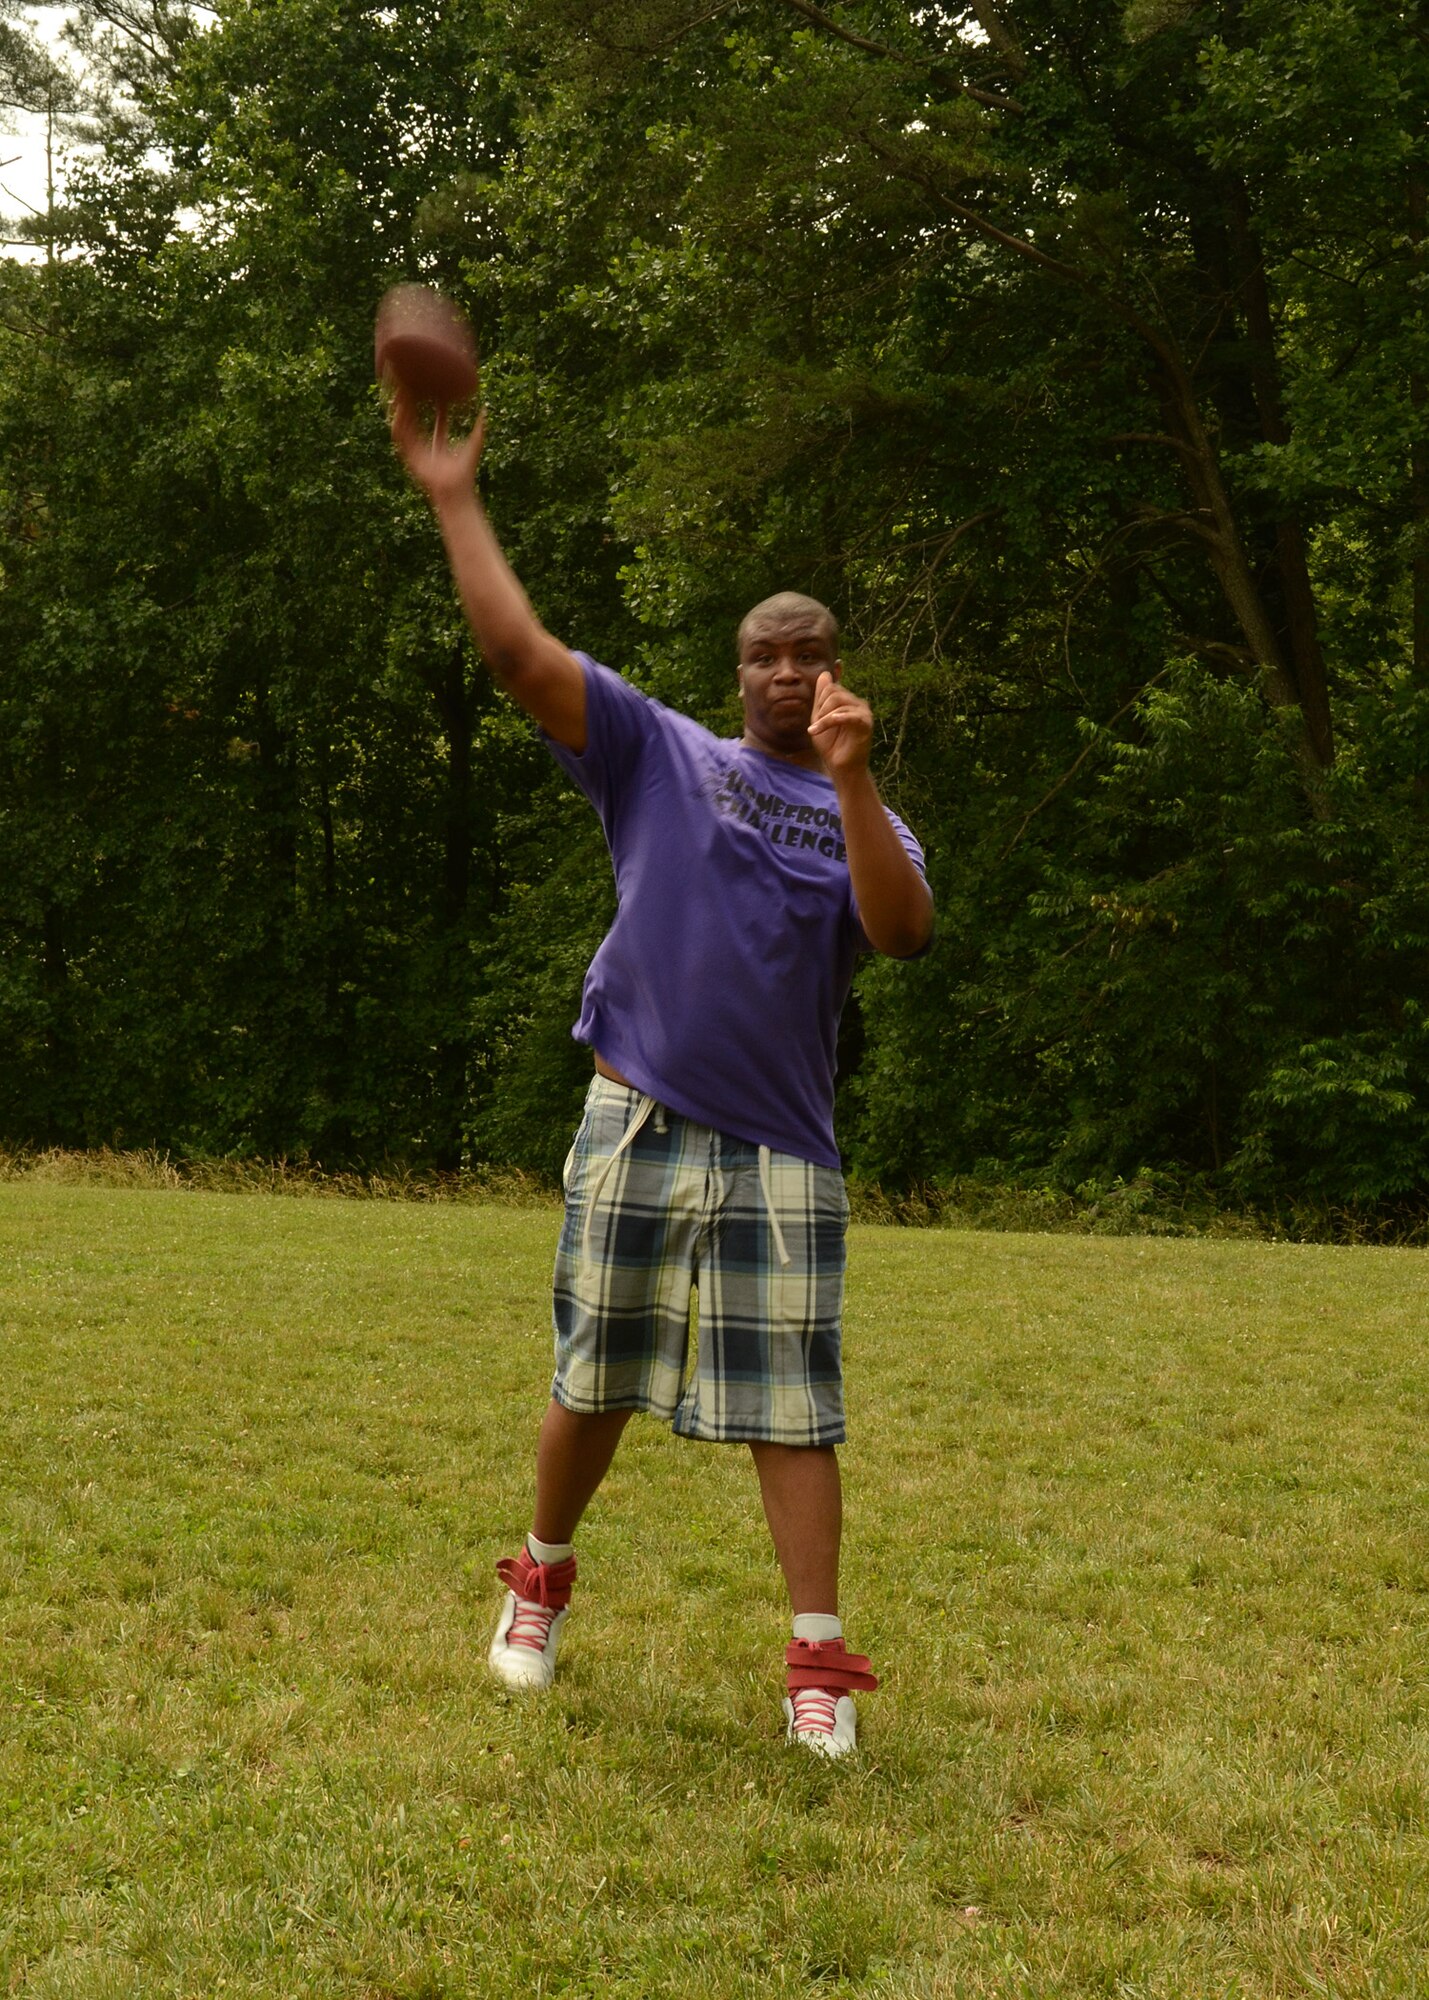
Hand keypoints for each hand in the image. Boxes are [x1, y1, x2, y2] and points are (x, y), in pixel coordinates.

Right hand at [389, 385, 487, 515]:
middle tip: (416, 391)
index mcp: (442, 446)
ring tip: (401, 396)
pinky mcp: (410, 456)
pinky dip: (399, 424)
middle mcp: (428, 448)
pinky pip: (402, 438)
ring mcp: (418, 452)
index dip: (439, 409)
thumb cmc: (465, 473)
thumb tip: (485, 410)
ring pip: (408, 427)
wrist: (455, 489)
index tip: (439, 395)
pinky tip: (398, 411)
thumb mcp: (474, 445)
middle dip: (418, 408)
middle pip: (421, 423)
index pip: (440, 423)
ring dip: (403, 412)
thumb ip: (479, 429)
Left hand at [807, 670, 872, 777]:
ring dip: (822, 718)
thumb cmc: (831, 744)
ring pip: (837, 701)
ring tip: (816, 731)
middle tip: (817, 726)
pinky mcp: (865, 723)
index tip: (818, 716)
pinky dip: (832, 720)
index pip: (831, 686)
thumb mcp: (819, 717)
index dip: (820, 698)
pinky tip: (823, 727)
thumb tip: (825, 673)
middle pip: (833, 691)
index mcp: (847, 701)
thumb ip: (821, 697)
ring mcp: (863, 712)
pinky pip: (848, 715)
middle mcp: (857, 703)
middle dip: (820, 708)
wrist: (840, 766)